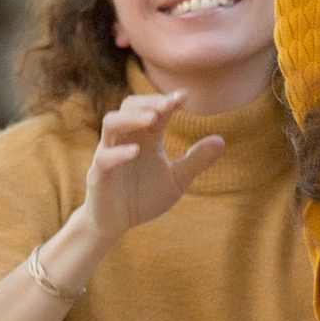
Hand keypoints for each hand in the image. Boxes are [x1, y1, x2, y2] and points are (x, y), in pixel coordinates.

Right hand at [79, 91, 225, 250]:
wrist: (118, 224)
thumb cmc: (145, 196)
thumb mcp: (177, 179)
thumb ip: (196, 160)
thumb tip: (221, 140)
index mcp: (146, 137)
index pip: (155, 111)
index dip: (168, 101)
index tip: (185, 96)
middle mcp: (126, 139)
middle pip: (129, 106)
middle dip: (148, 102)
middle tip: (169, 103)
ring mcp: (109, 154)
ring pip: (111, 123)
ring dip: (131, 118)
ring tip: (152, 118)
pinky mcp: (98, 175)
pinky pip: (104, 158)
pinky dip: (119, 152)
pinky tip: (136, 152)